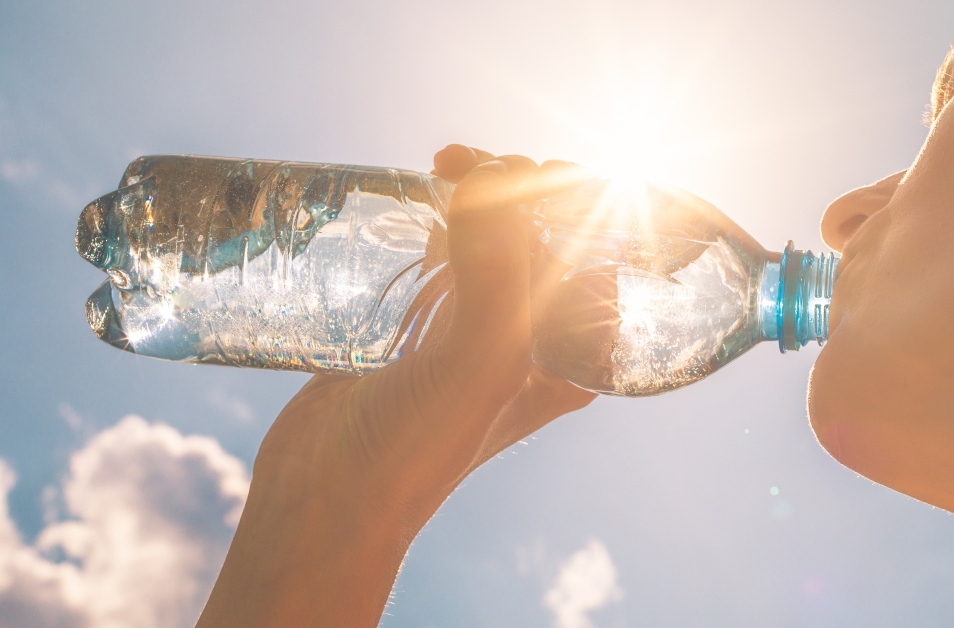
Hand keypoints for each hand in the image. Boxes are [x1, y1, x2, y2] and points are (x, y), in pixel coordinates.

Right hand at [197, 145, 595, 627]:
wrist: (327, 497)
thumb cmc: (416, 449)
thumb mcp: (478, 365)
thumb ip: (496, 276)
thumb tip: (492, 179)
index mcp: (574, 353)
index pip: (597, 251)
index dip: (570, 198)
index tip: (522, 169)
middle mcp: (534, 336)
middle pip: (546, 234)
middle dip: (520, 184)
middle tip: (472, 166)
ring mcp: (478, 325)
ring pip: (497, 234)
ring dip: (482, 190)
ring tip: (446, 166)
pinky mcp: (424, 320)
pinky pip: (448, 249)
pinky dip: (442, 214)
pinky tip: (425, 192)